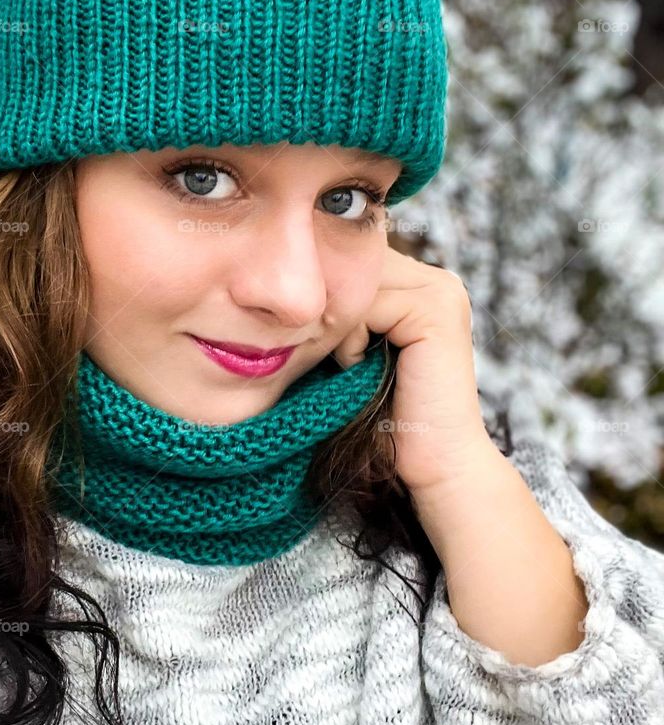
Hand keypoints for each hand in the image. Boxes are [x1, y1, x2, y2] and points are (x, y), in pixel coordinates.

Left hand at [332, 244, 496, 496]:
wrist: (433, 465)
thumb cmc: (383, 416)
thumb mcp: (353, 351)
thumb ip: (338, 312)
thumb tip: (283, 283)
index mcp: (418, 284)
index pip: (350, 259)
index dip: (322, 295)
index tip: (312, 339)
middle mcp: (435, 279)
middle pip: (351, 265)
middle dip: (327, 308)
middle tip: (327, 356)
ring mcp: (441, 291)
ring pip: (355, 285)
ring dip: (338, 328)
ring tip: (350, 366)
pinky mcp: (435, 311)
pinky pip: (367, 305)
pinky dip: (352, 342)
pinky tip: (361, 371)